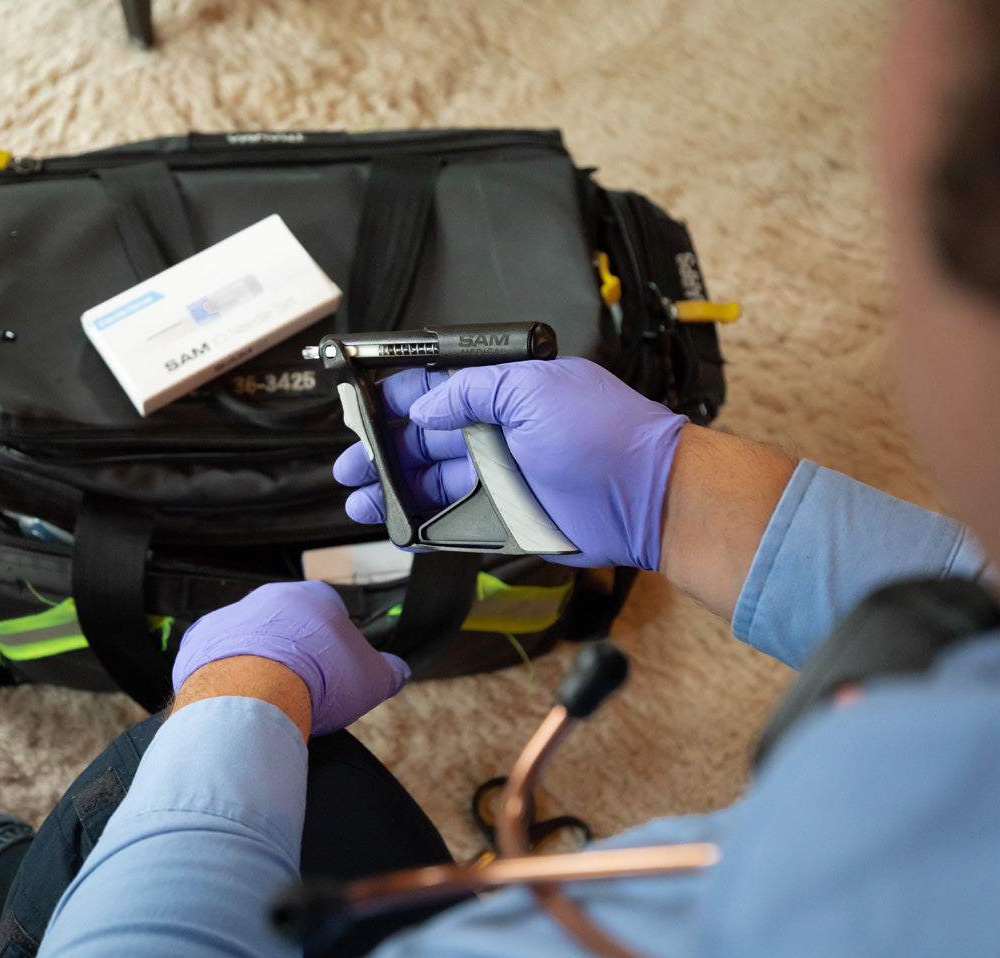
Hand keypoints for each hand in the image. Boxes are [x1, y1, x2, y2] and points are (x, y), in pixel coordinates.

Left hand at [172, 581, 409, 736]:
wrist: (253, 694)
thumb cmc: (318, 680)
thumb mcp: (373, 679)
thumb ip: (389, 671)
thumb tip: (399, 671)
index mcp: (314, 597)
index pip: (331, 612)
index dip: (336, 644)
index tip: (335, 672)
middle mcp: (270, 597)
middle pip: (288, 625)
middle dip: (296, 652)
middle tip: (304, 689)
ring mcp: (231, 616)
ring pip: (251, 639)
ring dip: (259, 662)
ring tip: (269, 700)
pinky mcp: (200, 640)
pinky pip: (216, 656)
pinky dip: (227, 674)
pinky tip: (239, 700)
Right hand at [333, 359, 687, 569]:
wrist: (647, 497)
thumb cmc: (608, 435)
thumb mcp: (534, 388)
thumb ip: (471, 390)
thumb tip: (425, 405)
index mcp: (506, 395)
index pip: (440, 391)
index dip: (399, 398)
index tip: (364, 407)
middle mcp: (500, 436)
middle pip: (425, 441)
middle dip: (383, 449)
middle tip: (352, 460)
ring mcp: (500, 481)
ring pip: (430, 485)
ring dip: (392, 490)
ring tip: (359, 494)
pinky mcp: (505, 523)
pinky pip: (450, 526)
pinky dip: (419, 528)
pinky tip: (394, 525)